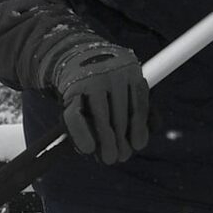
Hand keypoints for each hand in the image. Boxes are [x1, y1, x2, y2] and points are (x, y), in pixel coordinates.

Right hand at [47, 39, 149, 164]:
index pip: (139, 105)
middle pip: (121, 114)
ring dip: (106, 141)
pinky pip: (76, 116)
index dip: (139, 129)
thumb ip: (138, 108)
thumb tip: (141, 141)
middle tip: (121, 157)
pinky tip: (88, 149)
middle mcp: (113, 72)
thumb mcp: (126, 85)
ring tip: (108, 158)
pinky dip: (81, 134)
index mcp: (131, 70)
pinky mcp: (71, 89)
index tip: (137, 146)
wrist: (73, 54)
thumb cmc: (105, 79)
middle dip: (121, 140)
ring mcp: (91, 79)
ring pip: (101, 117)